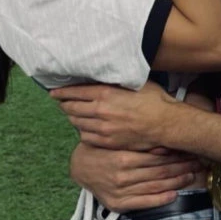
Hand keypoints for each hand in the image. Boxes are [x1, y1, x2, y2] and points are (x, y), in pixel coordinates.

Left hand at [52, 80, 173, 149]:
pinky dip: (83, 132)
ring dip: (73, 118)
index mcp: (105, 93)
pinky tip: (86, 128)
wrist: (166, 124)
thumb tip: (103, 78)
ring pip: (77, 123)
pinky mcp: (108, 142)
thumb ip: (115, 82)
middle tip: (63, 103)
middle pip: (71, 108)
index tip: (54, 92)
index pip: (74, 92)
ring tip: (74, 115)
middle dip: (65, 105)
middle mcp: (100, 111)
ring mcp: (103, 128)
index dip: (62, 92)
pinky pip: (86, 137)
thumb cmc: (154, 101)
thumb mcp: (134, 83)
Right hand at [69, 142, 202, 211]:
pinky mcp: (118, 203)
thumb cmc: (102, 149)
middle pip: (159, 172)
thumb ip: (138, 141)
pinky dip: (161, 199)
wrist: (80, 167)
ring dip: (176, 182)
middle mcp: (122, 175)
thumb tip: (164, 142)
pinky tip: (174, 194)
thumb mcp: (117, 139)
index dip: (176, 155)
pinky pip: (144, 202)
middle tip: (197, 163)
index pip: (157, 157)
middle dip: (181, 167)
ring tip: (191, 176)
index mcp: (123, 157)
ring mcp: (120, 191)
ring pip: (155, 186)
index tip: (190, 152)